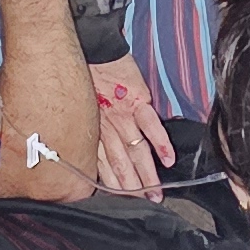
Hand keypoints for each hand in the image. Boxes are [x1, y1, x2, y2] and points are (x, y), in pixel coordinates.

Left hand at [89, 55, 174, 200]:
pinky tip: (168, 159)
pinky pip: (150, 124)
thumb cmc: (84, 73)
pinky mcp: (137, 99)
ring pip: (135, 150)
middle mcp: (108, 126)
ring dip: (146, 173)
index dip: (114, 184)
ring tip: (155, 193)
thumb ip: (89, 128)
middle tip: (144, 205)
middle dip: (132, 186)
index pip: (106, 163)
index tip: (124, 202)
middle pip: (122, 162)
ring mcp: (123, 114)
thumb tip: (87, 152)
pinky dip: (159, 141)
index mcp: (95, 129)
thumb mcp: (80, 104)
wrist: (91, 45)